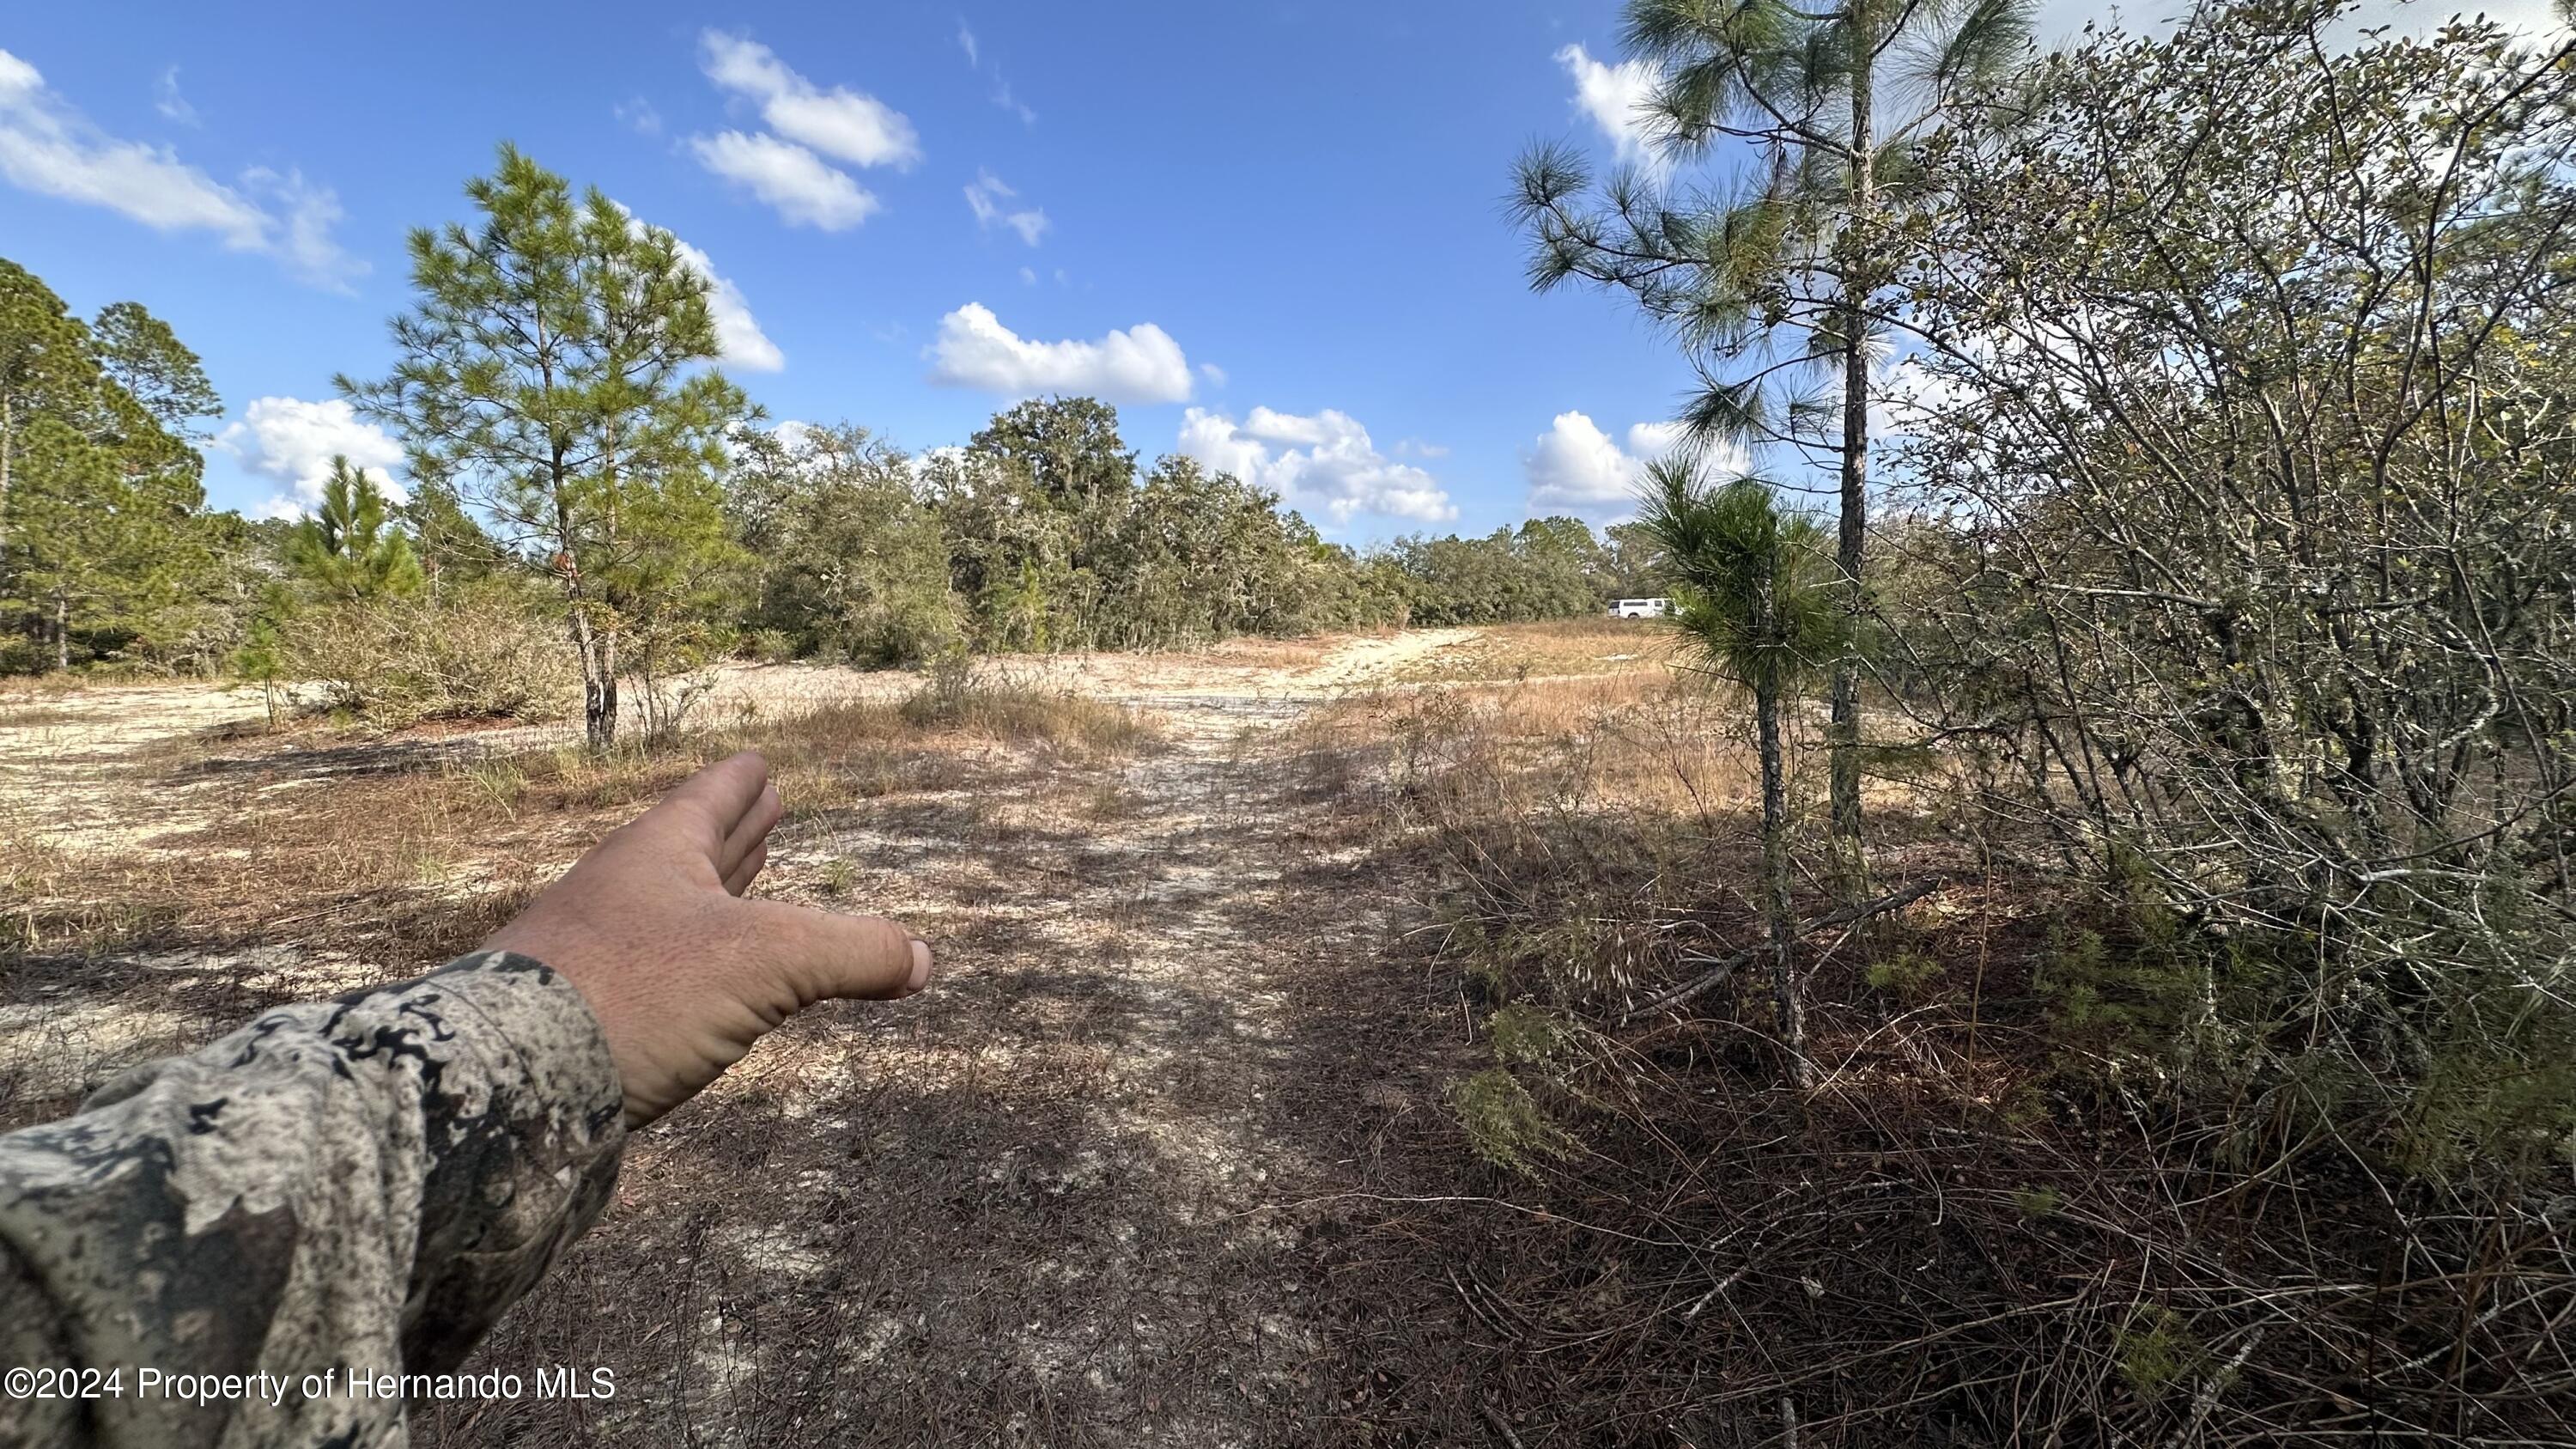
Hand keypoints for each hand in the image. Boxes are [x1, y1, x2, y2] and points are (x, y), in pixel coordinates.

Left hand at [481, 750, 930, 1126]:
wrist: (505, 1081)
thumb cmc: (634, 994)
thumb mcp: (766, 965)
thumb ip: (853, 954)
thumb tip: (925, 959)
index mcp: (657, 854)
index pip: (710, 802)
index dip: (741, 784)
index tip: (758, 762)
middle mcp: (618, 892)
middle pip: (687, 850)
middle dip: (733, 835)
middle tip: (762, 811)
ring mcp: (590, 952)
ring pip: (665, 909)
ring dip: (709, 897)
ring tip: (740, 881)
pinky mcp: (578, 1013)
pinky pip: (648, 969)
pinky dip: (685, 961)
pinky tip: (695, 983)